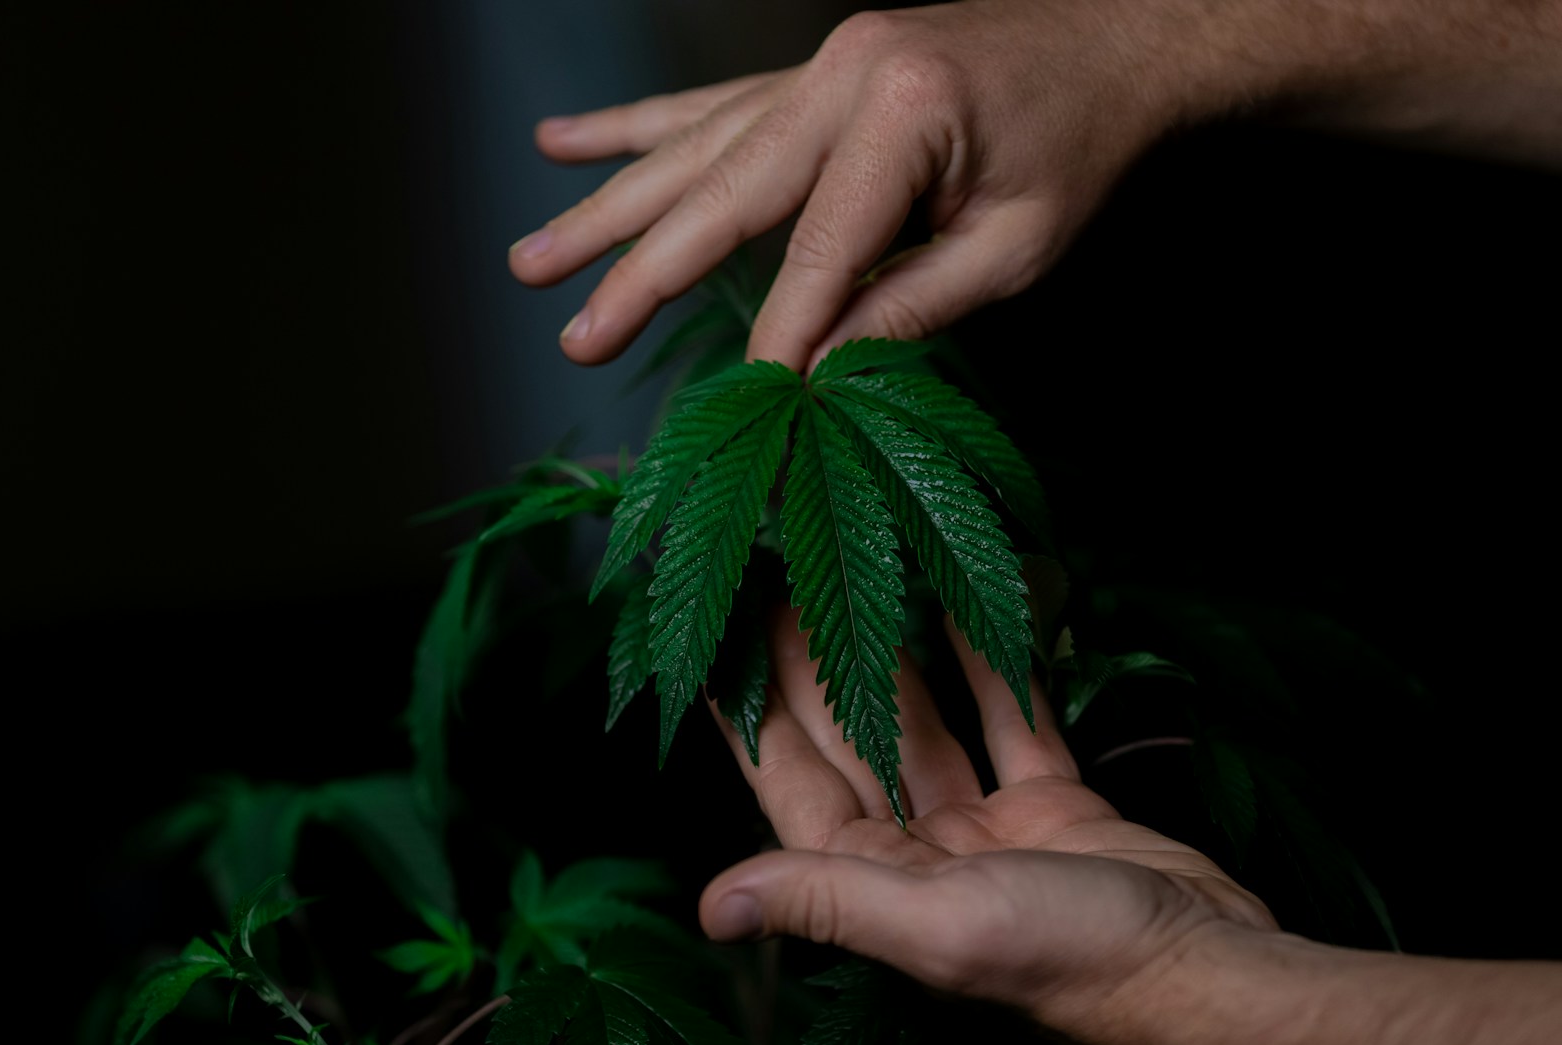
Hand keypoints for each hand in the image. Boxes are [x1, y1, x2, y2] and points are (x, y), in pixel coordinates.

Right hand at [508, 1, 1209, 371]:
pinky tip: (563, 141)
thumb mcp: (1019, 245)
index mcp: (903, 113)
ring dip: (606, 207)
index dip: (781, 334)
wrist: (1115, 39)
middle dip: (640, 274)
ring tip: (530, 260)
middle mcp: (841, 75)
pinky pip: (706, 106)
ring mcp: (817, 65)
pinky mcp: (810, 72)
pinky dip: (633, 128)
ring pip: (690, 147)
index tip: (745, 403)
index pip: (819, 250)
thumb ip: (914, 303)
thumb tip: (821, 369)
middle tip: (575, 337)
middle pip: (719, 192)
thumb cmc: (1080, 146)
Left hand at [697, 606, 1275, 1043]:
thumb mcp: (940, 926)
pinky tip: (968, 613)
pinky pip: (1009, 725)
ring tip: (863, 584)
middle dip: (819, 670)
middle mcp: (922, 859)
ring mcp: (988, 832)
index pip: (794, 789)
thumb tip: (709, 909)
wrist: (1210, 973)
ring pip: (927, 728)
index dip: (754, 722)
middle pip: (853, 746)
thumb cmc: (1076, 964)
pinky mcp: (1054, 809)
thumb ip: (829, 899)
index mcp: (879, 888)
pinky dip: (991, 670)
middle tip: (789, 588)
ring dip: (897, 661)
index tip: (720, 654)